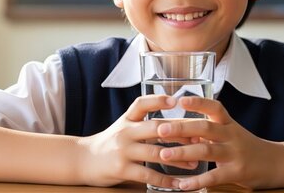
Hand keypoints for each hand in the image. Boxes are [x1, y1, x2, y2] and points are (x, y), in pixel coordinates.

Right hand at [76, 95, 193, 187]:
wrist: (83, 160)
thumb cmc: (111, 142)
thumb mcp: (124, 126)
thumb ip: (144, 122)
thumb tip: (178, 123)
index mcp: (127, 119)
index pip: (141, 104)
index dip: (158, 100)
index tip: (175, 100)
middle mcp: (125, 132)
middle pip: (156, 128)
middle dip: (180, 133)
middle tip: (199, 137)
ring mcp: (123, 151)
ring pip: (156, 153)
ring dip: (179, 159)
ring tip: (195, 163)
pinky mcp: (121, 169)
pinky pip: (148, 175)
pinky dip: (165, 180)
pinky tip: (178, 183)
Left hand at [156, 97, 283, 189]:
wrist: (276, 162)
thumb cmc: (246, 146)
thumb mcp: (230, 133)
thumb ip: (207, 131)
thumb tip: (177, 130)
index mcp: (229, 123)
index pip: (214, 107)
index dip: (198, 102)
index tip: (180, 100)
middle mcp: (232, 135)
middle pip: (206, 128)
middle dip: (182, 128)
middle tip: (161, 129)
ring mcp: (235, 154)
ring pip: (207, 151)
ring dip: (184, 153)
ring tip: (164, 155)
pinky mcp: (237, 172)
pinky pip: (214, 176)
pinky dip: (197, 181)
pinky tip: (182, 184)